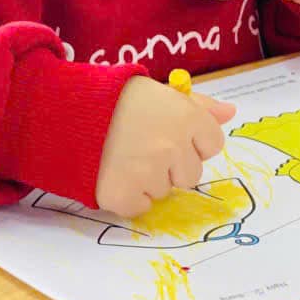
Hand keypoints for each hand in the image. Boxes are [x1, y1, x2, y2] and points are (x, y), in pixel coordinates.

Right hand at [95, 76, 235, 217]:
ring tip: (123, 154)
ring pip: (165, 191)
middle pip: (191, 173)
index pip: (213, 144)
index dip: (192, 140)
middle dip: (172, 164)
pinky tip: (114, 172)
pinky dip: (129, 196)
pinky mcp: (124, 196)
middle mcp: (173, 147)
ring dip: (149, 179)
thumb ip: (199, 105)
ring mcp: (150, 174)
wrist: (69, 110)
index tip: (170, 132)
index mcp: (186, 118)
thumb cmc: (117, 98)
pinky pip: (141, 207)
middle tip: (143, 144)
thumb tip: (230, 113)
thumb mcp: (160, 92)